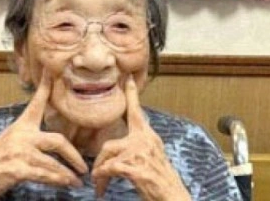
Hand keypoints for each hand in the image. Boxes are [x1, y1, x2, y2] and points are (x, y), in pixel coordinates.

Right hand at [0, 71, 87, 200]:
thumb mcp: (13, 140)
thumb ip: (31, 136)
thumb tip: (55, 140)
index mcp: (22, 126)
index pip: (36, 103)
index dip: (45, 86)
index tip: (51, 70)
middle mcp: (21, 136)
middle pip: (57, 141)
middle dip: (73, 155)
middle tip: (83, 167)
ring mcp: (19, 152)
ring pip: (52, 162)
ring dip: (67, 174)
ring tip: (77, 181)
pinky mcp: (16, 168)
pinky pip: (44, 174)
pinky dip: (57, 180)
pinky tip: (66, 183)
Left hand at [91, 76, 190, 200]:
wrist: (173, 197)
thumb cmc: (162, 180)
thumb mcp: (153, 156)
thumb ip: (140, 146)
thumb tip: (123, 145)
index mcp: (149, 137)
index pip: (137, 112)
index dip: (132, 95)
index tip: (127, 79)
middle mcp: (145, 141)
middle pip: (110, 143)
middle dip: (99, 160)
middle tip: (95, 173)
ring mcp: (140, 154)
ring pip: (107, 156)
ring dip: (99, 171)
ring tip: (99, 182)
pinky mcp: (136, 168)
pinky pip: (109, 169)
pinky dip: (102, 179)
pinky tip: (102, 186)